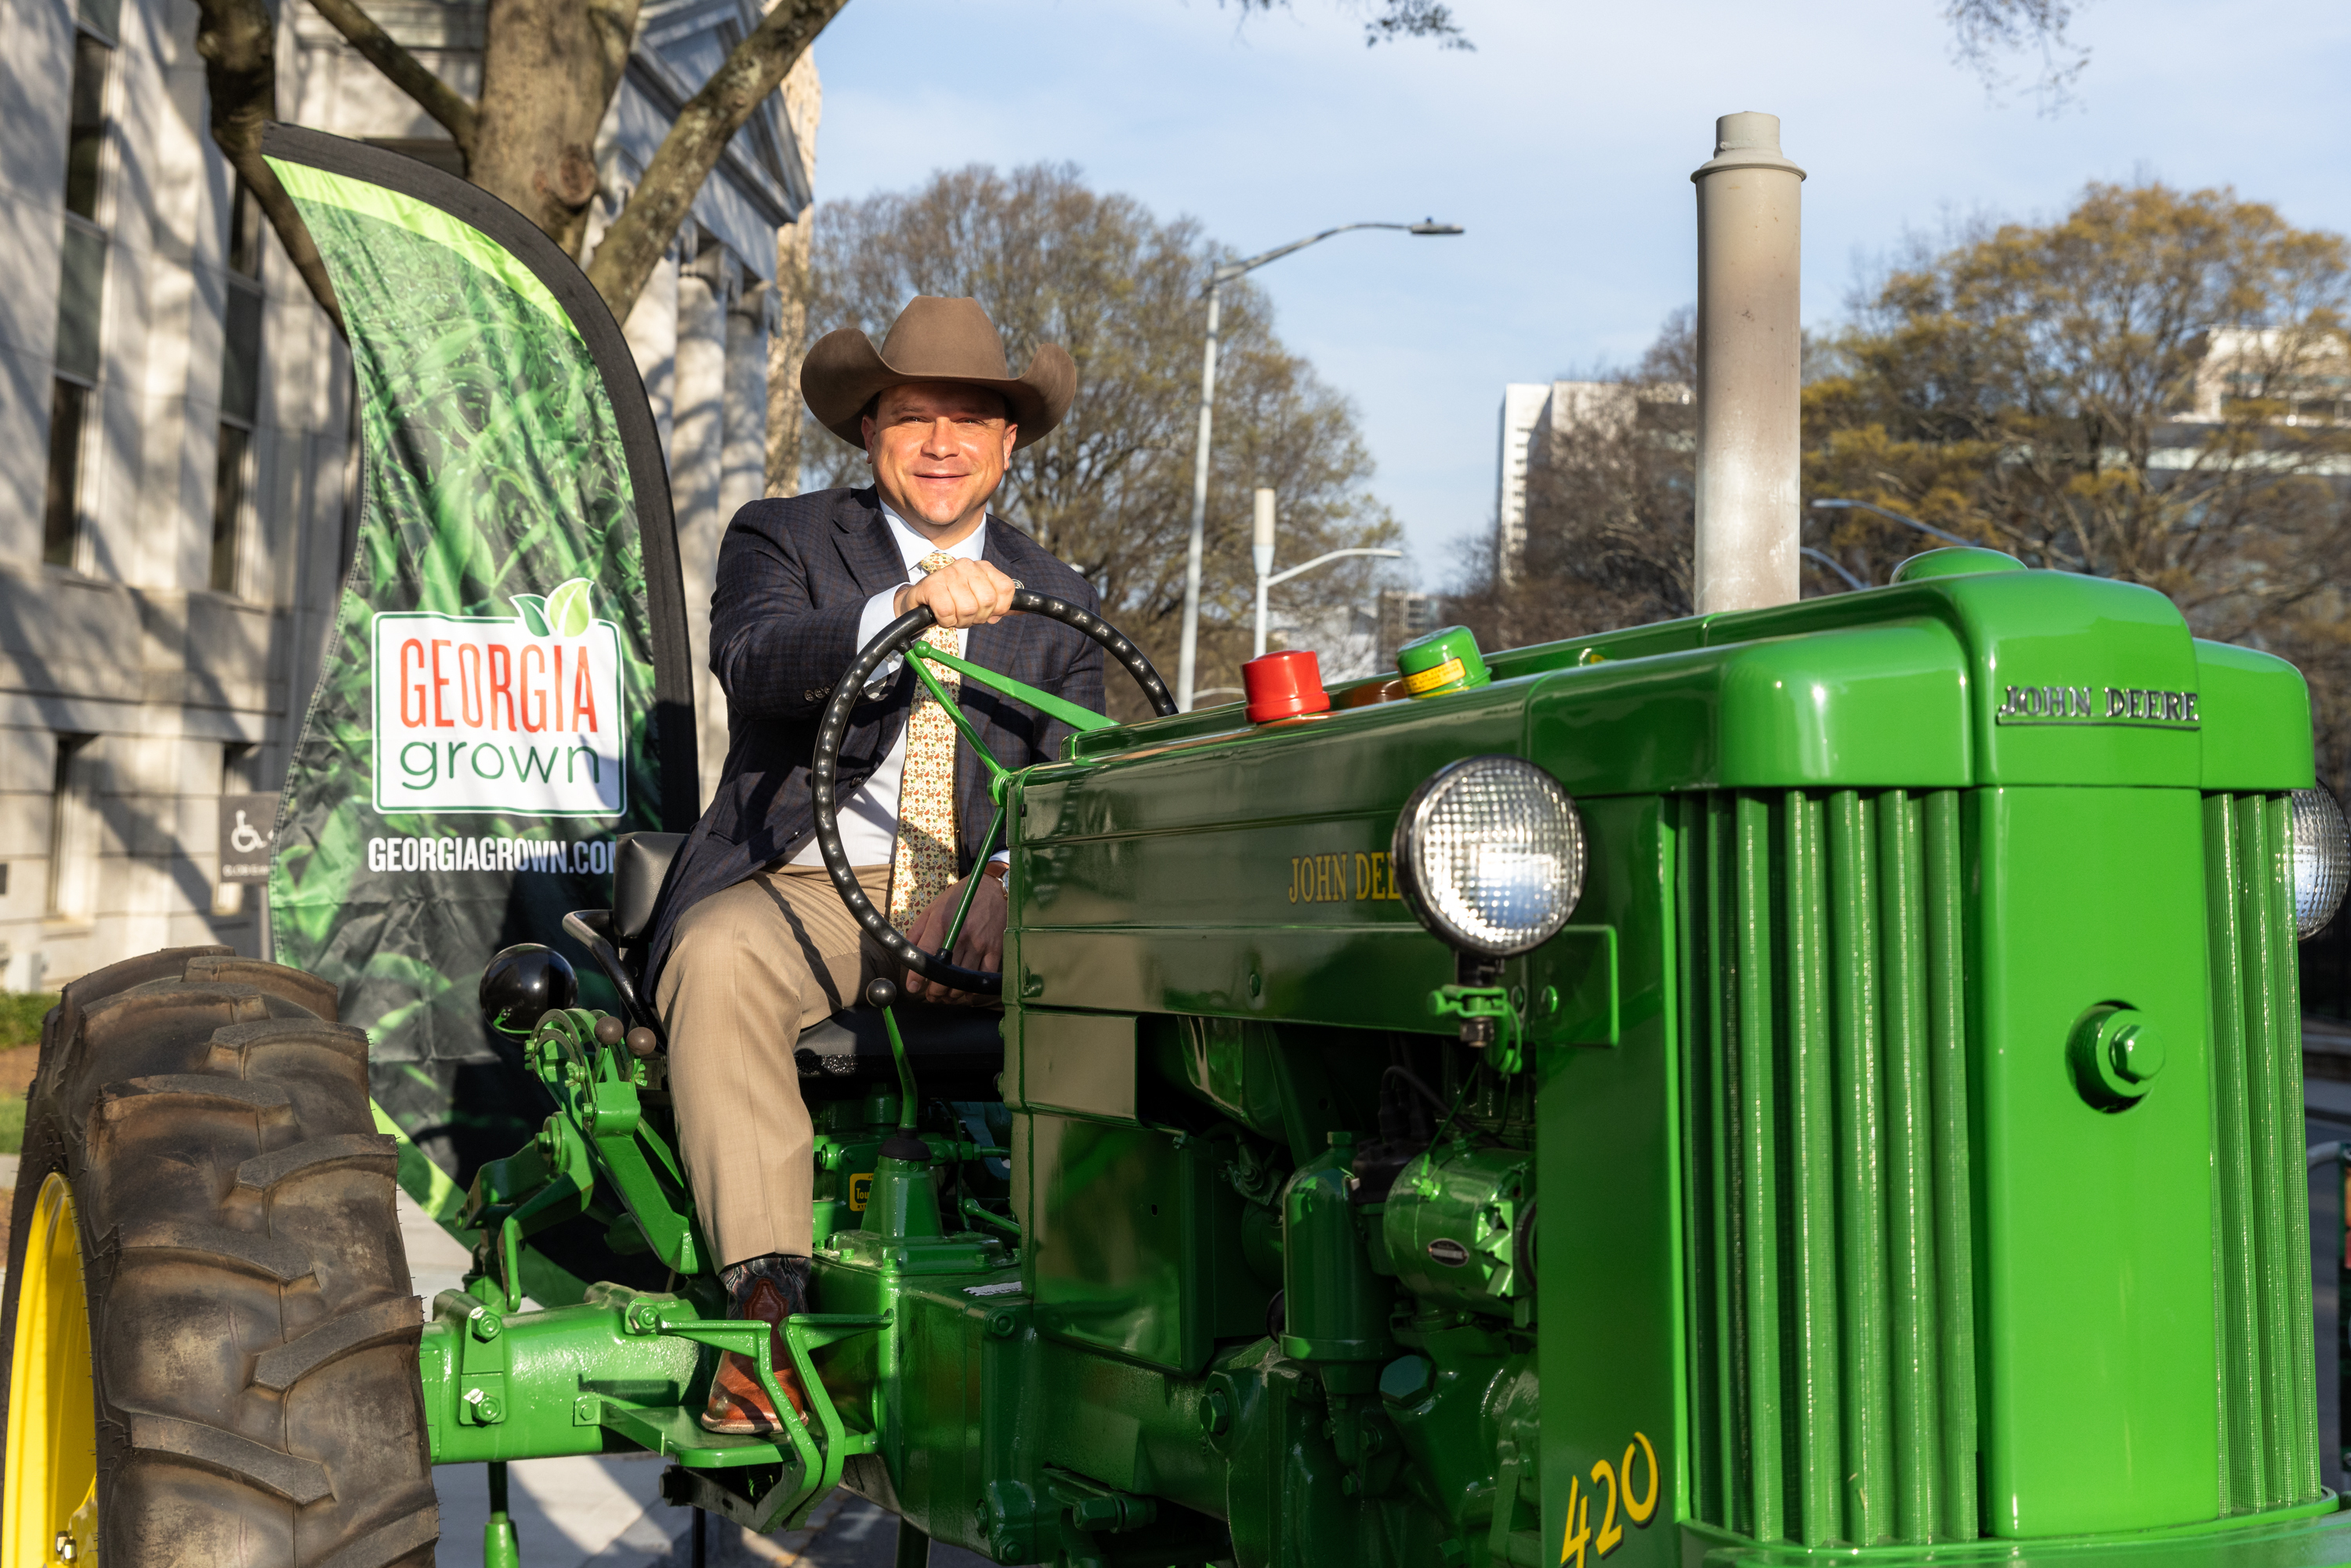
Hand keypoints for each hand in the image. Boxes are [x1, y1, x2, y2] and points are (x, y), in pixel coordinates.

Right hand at [894, 558, 1016, 630]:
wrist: (920, 601)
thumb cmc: (953, 601)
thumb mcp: (980, 601)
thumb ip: (1002, 605)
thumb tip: (1025, 609)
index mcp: (983, 567)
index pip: (1007, 589)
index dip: (998, 608)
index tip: (986, 612)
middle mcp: (967, 565)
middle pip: (988, 601)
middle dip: (977, 617)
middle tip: (965, 615)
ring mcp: (949, 573)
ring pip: (968, 608)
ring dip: (960, 620)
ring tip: (952, 614)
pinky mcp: (931, 585)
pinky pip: (948, 612)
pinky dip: (946, 621)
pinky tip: (940, 615)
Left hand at [902, 869, 1006, 1004]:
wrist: (993, 887)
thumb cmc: (961, 898)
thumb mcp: (934, 908)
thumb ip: (918, 931)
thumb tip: (906, 953)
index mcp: (942, 921)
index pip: (926, 953)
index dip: (917, 974)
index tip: (912, 987)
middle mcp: (961, 933)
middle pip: (946, 973)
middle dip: (935, 991)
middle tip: (931, 995)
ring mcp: (980, 942)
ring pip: (964, 979)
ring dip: (952, 994)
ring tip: (946, 996)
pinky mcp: (995, 948)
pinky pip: (984, 977)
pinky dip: (973, 990)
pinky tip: (966, 993)